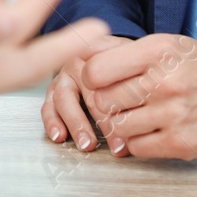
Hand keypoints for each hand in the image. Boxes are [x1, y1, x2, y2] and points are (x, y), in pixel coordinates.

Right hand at [41, 32, 132, 151]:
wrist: (104, 53)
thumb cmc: (124, 64)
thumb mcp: (136, 62)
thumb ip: (140, 80)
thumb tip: (149, 116)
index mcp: (102, 52)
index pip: (110, 78)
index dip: (121, 105)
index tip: (133, 127)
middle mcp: (80, 61)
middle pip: (90, 91)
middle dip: (104, 122)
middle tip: (116, 144)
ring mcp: (64, 74)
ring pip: (64, 97)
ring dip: (76, 123)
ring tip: (87, 143)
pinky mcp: (52, 88)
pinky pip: (48, 104)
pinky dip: (52, 121)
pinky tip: (59, 135)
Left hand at [78, 33, 196, 158]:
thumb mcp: (165, 44)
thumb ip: (122, 49)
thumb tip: (80, 52)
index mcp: (158, 51)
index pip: (97, 70)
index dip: (92, 77)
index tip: (101, 80)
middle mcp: (166, 81)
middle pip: (104, 100)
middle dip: (105, 101)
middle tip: (116, 100)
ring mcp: (174, 114)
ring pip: (117, 126)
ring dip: (120, 123)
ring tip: (134, 114)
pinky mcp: (181, 143)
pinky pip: (135, 147)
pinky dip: (136, 141)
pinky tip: (148, 129)